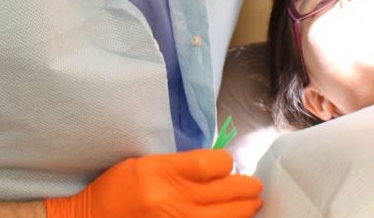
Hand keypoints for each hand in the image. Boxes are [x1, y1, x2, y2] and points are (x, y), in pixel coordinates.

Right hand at [44, 149, 262, 217]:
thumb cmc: (117, 189)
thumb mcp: (145, 163)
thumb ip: (179, 163)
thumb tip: (216, 165)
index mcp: (163, 172)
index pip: (213, 163)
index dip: (227, 161)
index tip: (227, 163)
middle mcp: (174, 199)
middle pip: (227, 190)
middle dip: (247, 186)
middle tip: (255, 186)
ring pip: (226, 216)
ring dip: (245, 209)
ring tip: (253, 203)